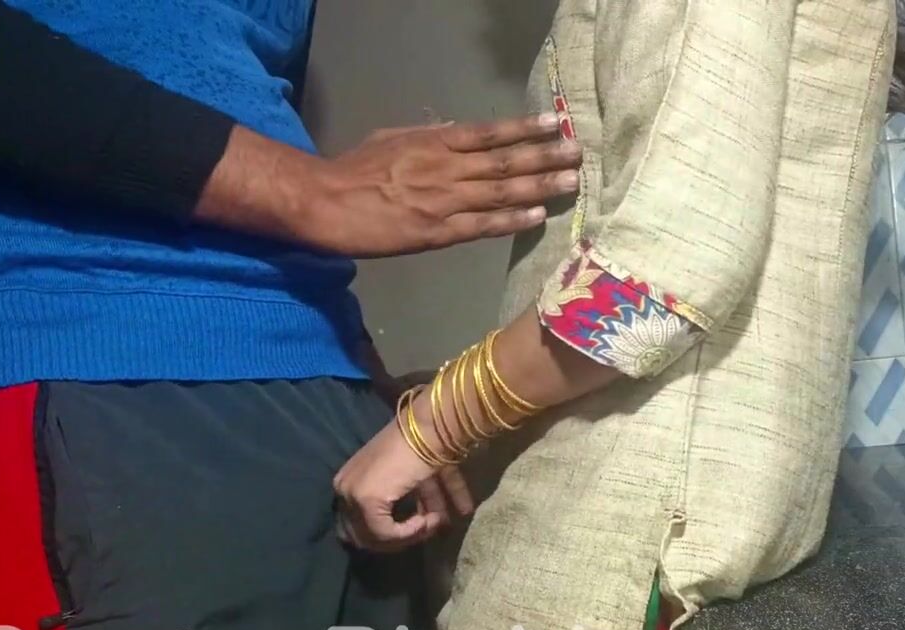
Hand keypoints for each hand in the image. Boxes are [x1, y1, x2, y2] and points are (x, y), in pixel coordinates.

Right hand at [302, 114, 580, 256]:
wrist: (326, 203)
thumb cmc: (354, 170)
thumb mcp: (391, 139)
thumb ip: (427, 136)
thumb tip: (455, 128)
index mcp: (434, 142)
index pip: (490, 133)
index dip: (526, 128)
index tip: (556, 123)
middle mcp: (446, 168)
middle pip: (505, 161)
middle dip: (545, 156)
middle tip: (578, 153)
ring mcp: (444, 201)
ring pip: (501, 191)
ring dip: (540, 187)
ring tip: (571, 182)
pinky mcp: (437, 232)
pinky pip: (482, 225)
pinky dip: (512, 219)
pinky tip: (538, 216)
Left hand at [334, 414, 473, 552]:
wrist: (429, 428)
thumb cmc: (424, 447)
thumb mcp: (413, 479)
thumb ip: (413, 502)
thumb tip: (431, 524)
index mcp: (350, 480)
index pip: (360, 523)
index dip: (392, 532)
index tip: (424, 525)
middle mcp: (345, 488)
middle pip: (367, 533)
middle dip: (400, 538)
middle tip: (429, 530)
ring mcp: (352, 495)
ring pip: (377, 535)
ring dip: (412, 535)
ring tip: (440, 524)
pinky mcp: (366, 500)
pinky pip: (385, 533)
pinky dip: (410, 532)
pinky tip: (431, 521)